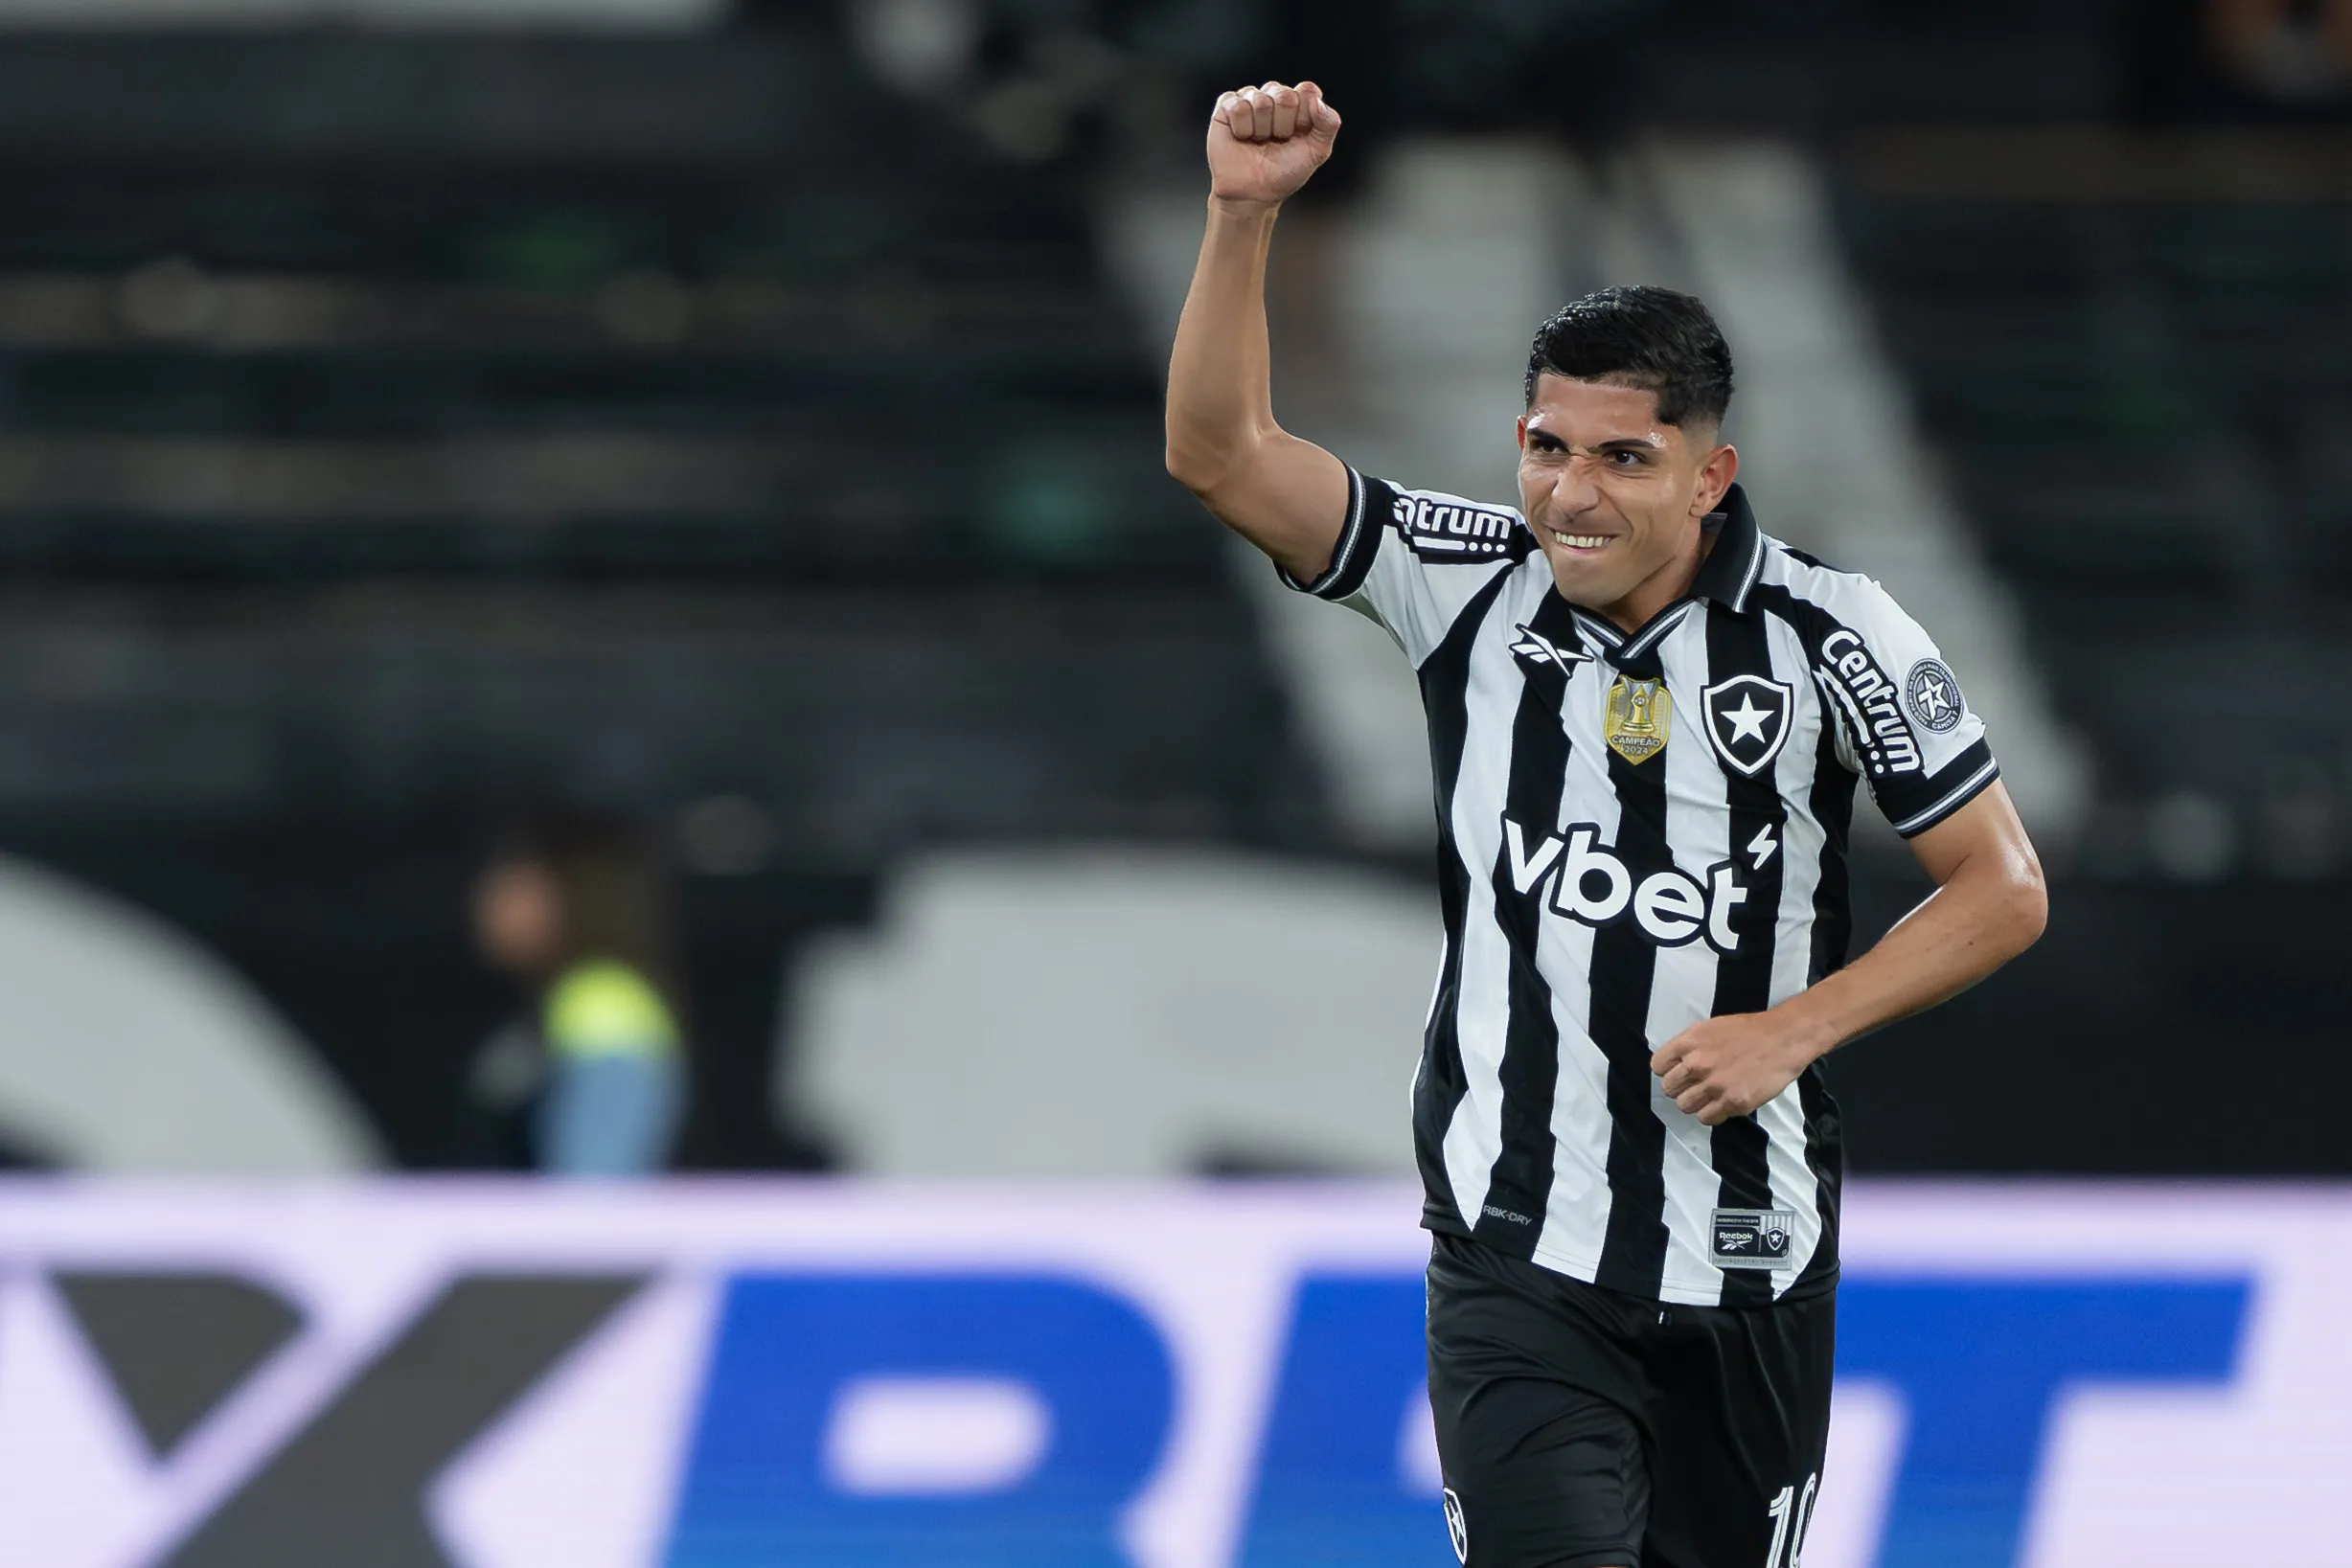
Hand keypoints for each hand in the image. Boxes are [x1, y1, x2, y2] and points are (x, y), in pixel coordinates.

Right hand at [1207, 80, 1341, 208]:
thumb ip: (1329, 124)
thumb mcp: (1316, 152)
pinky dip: (1242, 128)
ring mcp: (1251, 98)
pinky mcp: (1227, 105)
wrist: (1253, 193)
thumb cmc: (1283, 173)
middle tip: (1276, 141)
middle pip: (1285, 95)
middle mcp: (1275, 96)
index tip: (1297, 136)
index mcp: (1299, 103)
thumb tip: (1317, 101)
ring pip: (1260, 101)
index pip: (1307, 91)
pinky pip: (1238, 106)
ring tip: (1258, 142)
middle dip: (1282, 126)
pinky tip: (1242, 137)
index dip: (1303, 118)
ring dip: (1261, 130)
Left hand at [1649, 1012, 1826, 1125]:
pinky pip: (1706, 1118)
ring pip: (1685, 1106)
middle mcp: (1697, 1064)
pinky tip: (1723, 1103)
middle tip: (1697, 1085)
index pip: (1658, 1066)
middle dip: (1681, 1088)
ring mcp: (1715, 1085)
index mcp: (1689, 1042)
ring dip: (1696, 1102)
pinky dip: (1712, 1113)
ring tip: (1711, 1095)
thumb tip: (1674, 1064)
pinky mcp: (1733, 1103)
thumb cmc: (1747, 1031)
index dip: (1668, 1070)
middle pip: (1669, 1089)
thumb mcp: (1709, 1028)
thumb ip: (1689, 1046)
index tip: (1680, 1072)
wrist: (1783, 1039)